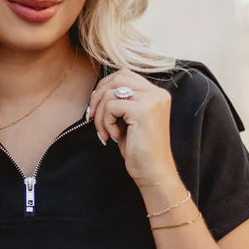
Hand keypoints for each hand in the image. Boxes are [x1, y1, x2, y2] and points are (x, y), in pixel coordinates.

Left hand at [86, 69, 178, 188]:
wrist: (153, 173)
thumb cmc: (140, 151)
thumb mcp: (129, 121)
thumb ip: (121, 103)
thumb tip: (97, 92)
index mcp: (156, 94)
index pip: (125, 75)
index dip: (105, 87)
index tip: (96, 107)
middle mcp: (157, 93)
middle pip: (117, 78)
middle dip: (98, 96)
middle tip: (91, 117)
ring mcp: (151, 100)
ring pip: (111, 92)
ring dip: (100, 114)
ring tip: (104, 132)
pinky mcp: (142, 111)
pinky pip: (111, 106)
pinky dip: (105, 122)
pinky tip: (113, 137)